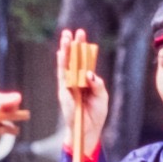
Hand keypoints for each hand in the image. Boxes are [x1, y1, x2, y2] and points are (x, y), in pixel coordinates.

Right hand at [56, 27, 107, 161]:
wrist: (89, 131)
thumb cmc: (96, 114)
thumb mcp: (102, 96)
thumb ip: (97, 84)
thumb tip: (89, 73)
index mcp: (86, 81)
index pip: (84, 61)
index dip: (83, 48)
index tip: (82, 34)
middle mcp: (76, 81)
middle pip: (74, 60)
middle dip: (74, 45)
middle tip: (75, 31)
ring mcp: (69, 86)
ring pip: (66, 65)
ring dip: (66, 51)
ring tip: (66, 37)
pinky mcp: (64, 93)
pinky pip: (62, 77)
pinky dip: (61, 65)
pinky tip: (60, 54)